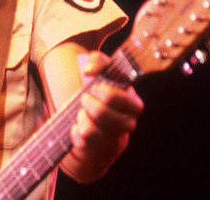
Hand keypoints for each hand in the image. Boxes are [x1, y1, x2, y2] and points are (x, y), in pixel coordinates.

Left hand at [63, 51, 143, 182]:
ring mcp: (112, 139)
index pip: (120, 98)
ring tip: (83, 113)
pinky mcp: (97, 149)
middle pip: (102, 112)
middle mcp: (127, 124)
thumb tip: (89, 70)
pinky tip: (79, 126)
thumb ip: (98, 60)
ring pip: (91, 128)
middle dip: (88, 102)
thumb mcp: (101, 73)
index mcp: (133, 105)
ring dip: (82, 116)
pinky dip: (75, 129)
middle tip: (85, 98)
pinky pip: (81, 138)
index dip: (104, 91)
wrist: (90, 123)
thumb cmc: (98, 97)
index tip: (96, 87)